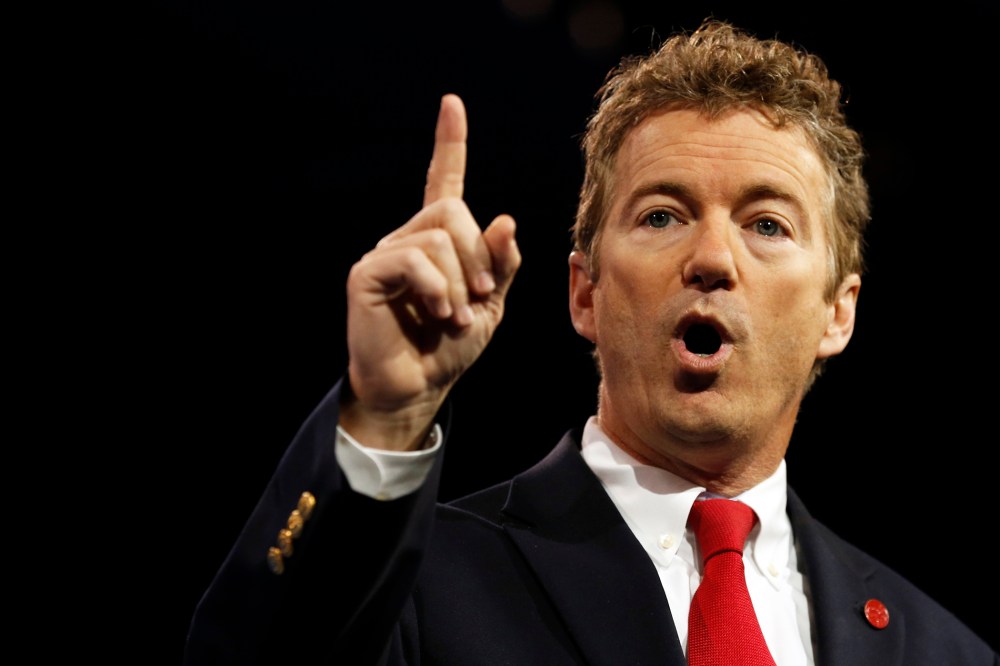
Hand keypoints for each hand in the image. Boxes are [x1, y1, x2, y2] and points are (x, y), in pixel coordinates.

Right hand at [340, 94, 520, 449]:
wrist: (417, 387)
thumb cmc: (449, 347)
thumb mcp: (491, 304)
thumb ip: (501, 264)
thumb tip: (505, 220)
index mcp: (439, 241)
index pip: (443, 181)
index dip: (449, 144)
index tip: (452, 105)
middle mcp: (409, 238)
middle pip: (454, 212)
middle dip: (479, 260)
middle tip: (478, 301)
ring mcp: (385, 253)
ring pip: (439, 238)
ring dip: (459, 285)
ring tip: (451, 317)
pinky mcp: (367, 273)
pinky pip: (415, 260)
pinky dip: (436, 290)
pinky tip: (434, 314)